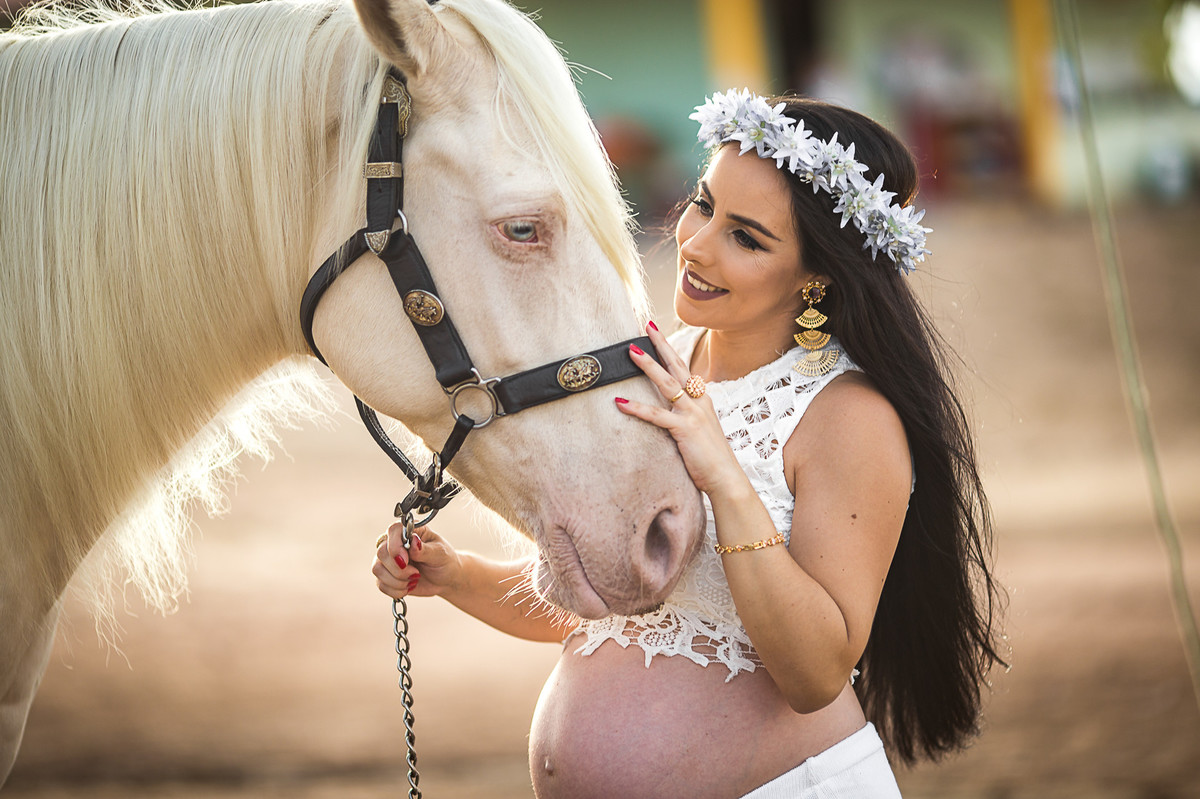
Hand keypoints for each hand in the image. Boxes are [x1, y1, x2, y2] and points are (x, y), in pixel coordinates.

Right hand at [372, 523, 462, 599]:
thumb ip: (425, 549)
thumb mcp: (440, 553)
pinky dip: (396, 590)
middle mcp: (394, 543)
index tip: (406, 560)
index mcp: (409, 531)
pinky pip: (381, 584)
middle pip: (381, 552)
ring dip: (397, 581)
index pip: (392, 531)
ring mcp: (388, 559)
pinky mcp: (386, 575)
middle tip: (416, 573)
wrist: (445, 579)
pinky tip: (409, 587)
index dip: (395, 547)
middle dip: (398, 569)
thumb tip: (413, 541)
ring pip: (377, 569)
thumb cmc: (444, 560)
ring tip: (414, 579)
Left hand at [616, 323, 745, 496]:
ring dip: (648, 366)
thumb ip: (686, 416)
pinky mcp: (685, 430)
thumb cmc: (711, 457)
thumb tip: (669, 409)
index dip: (669, 350)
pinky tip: (621, 402)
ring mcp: (693, 414)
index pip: (683, 368)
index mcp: (702, 399)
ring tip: (631, 352)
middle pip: (677, 366)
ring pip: (667, 383)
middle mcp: (699, 401)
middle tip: (647, 325)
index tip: (656, 332)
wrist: (726, 477)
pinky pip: (657, 415)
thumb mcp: (700, 429)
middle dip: (661, 345)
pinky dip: (637, 408)